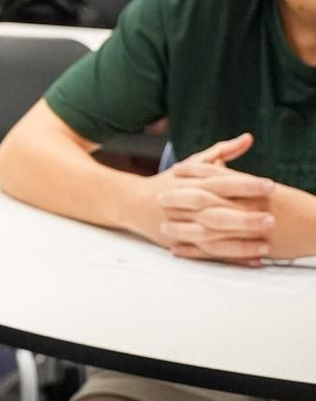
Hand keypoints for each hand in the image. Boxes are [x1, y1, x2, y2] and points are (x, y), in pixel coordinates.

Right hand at [143, 134, 274, 266]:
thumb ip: (221, 152)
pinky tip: (253, 261)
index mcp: (190, 183)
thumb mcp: (191, 164)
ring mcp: (182, 226)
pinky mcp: (182, 243)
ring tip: (265, 245)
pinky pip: (208, 253)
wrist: (130, 202)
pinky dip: (231, 258)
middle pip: (216, 211)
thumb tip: (248, 138)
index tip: (270, 186)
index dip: (245, 184)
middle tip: (271, 219)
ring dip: (238, 242)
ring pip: (212, 237)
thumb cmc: (167, 182)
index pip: (221, 182)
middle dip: (243, 217)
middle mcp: (185, 205)